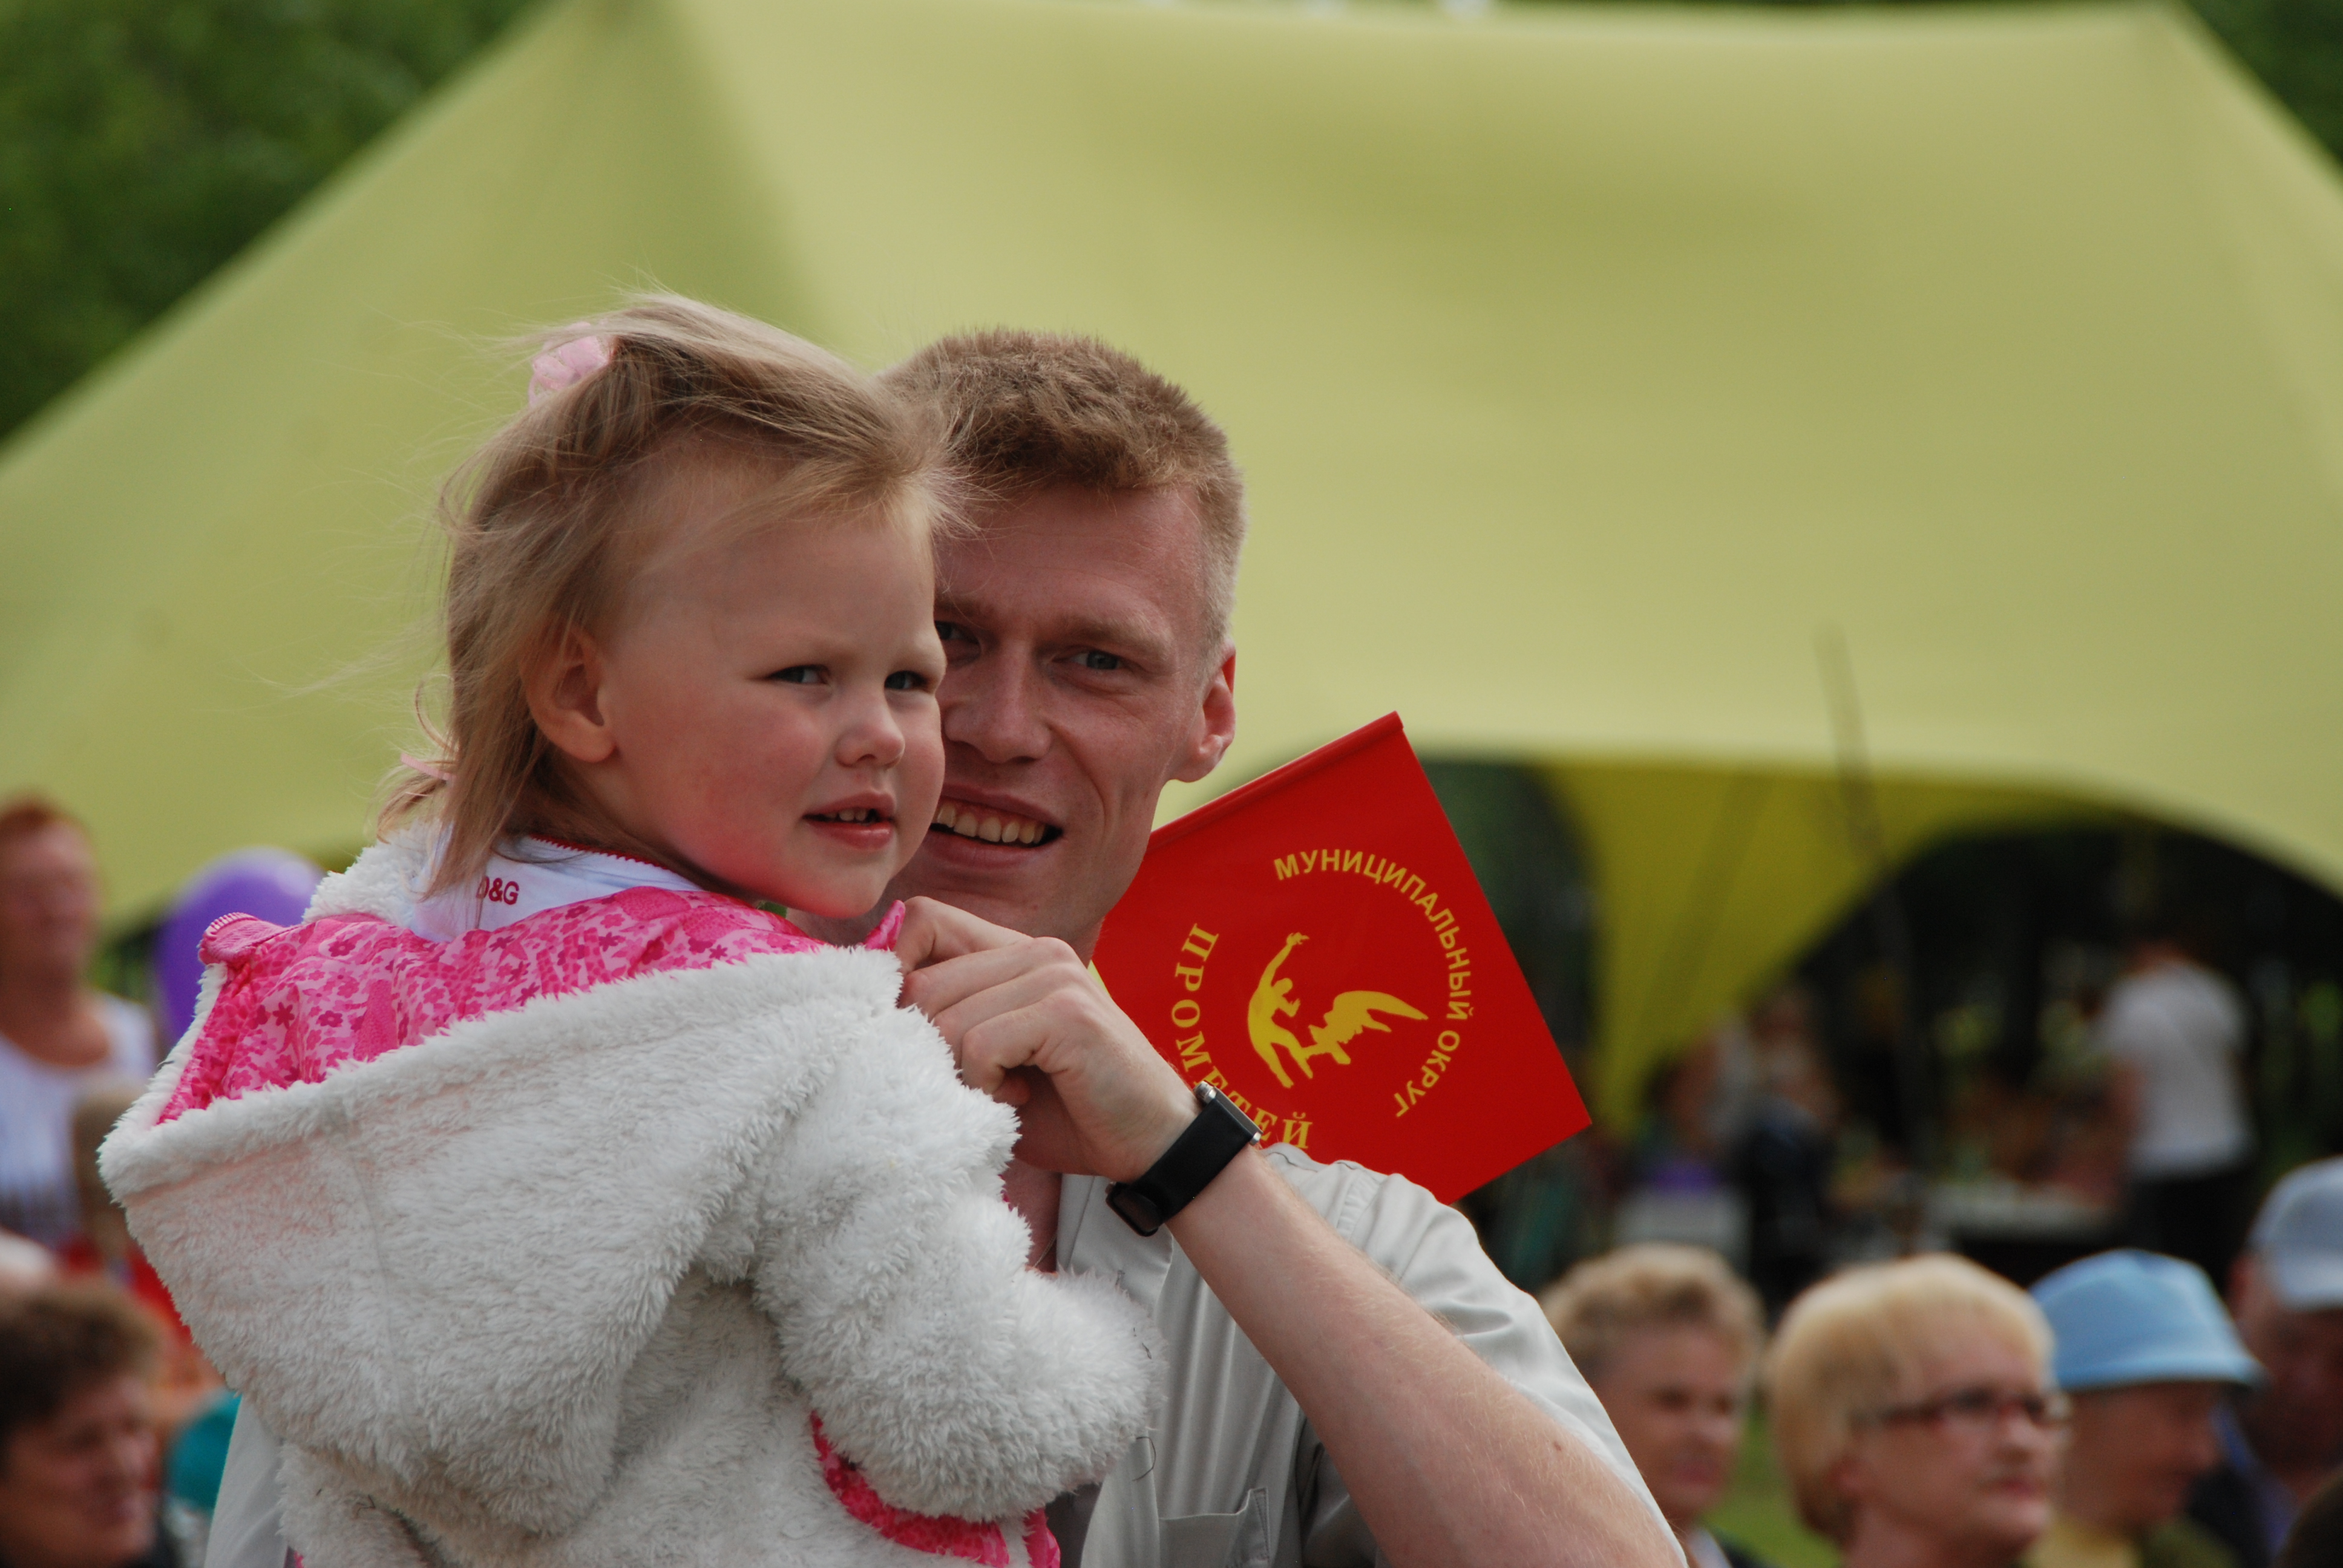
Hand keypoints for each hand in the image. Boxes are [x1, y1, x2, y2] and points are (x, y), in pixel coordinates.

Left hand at [896, 898, 1195, 1180]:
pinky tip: (1017, 1098)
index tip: (911, 1036)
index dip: (896, 973)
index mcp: (1016, 951)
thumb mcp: (996, 1060)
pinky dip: (984, 1086)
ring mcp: (1054, 974)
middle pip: (922, 981)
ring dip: (959, 1074)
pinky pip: (980, 1044)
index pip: (923, 920)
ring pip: (945, 1017)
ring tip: (1000, 1093)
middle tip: (967, 1084)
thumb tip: (872, 1019)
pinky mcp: (1067, 1010)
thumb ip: (950, 1027)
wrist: (1152, 1143)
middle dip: (926, 1047)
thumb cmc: (1069, 1108)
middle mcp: (1036, 949)